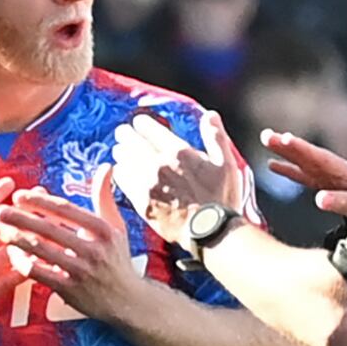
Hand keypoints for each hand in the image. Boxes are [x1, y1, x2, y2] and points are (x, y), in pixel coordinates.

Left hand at [0, 171, 157, 319]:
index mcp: (104, 230)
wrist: (127, 300)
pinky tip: (9, 254)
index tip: (18, 195)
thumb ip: (105, 197)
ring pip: (41, 250)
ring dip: (15, 238)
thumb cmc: (116, 258)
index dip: (39, 201)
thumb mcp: (116, 226)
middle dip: (20, 218)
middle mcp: (94, 249)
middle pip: (50, 229)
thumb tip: (107, 166)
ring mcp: (81, 271)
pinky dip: (22, 262)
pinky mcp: (70, 290)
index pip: (66, 210)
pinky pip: (40, 273)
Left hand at [110, 113, 240, 241]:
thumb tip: (210, 115)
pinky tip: (120, 171)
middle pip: (133, 143)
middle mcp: (158, 164)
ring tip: (119, 150)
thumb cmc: (221, 198)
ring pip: (125, 161)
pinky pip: (123, 181)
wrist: (209, 230)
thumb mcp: (226, 163)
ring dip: (122, 153)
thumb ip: (216, 137)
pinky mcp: (141, 201)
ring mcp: (147, 184)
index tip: (138, 122)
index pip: (152, 130)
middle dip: (126, 135)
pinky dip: (120, 172)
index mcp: (179, 152)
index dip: (142, 124)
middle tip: (122, 133)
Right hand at [259, 129, 346, 216]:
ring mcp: (331, 177)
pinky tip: (272, 165)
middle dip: (289, 146)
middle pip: (310, 155)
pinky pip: (304, 175)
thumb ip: (343, 203)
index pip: (321, 158)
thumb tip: (320, 198)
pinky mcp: (327, 186)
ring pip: (304, 161)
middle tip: (266, 135)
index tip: (284, 139)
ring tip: (266, 139)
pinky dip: (289, 169)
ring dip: (286, 151)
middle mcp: (337, 171)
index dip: (302, 149)